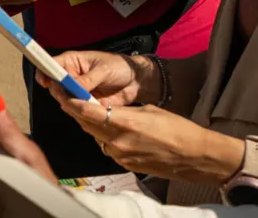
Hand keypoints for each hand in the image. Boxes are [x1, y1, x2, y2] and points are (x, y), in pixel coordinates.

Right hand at [37, 51, 151, 107]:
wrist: (137, 81)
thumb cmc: (119, 67)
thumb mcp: (104, 69)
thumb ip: (89, 79)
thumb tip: (74, 87)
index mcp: (72, 62)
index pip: (51, 65)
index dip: (45, 72)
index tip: (44, 82)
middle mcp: (71, 77)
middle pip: (55, 85)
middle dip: (59, 92)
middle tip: (68, 96)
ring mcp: (78, 92)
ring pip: (65, 99)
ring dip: (70, 103)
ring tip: (82, 103)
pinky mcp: (86, 104)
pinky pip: (77, 110)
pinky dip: (78, 112)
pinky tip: (86, 112)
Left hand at [55, 98, 241, 184]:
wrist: (195, 156)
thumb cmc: (177, 128)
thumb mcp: (148, 110)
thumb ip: (122, 111)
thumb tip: (105, 109)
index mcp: (125, 123)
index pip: (88, 112)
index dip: (71, 102)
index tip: (62, 92)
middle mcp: (119, 141)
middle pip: (87, 124)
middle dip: (75, 110)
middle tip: (66, 97)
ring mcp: (121, 155)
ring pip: (95, 137)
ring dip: (89, 124)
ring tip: (85, 110)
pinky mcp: (126, 165)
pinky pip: (107, 147)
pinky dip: (104, 137)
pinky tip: (108, 129)